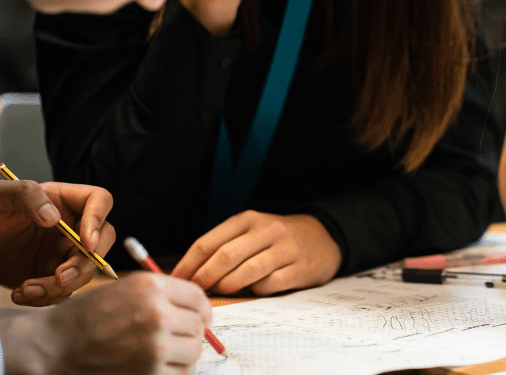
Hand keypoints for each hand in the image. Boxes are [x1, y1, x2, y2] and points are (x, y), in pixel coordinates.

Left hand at [0, 179, 114, 305]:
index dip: (98, 221)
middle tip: (60, 277)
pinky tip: (20, 293)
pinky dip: (44, 298)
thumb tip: (54, 218)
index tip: (86, 243)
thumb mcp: (7, 196)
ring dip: (58, 288)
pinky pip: (62, 291)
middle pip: (102, 241)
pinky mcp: (52, 274)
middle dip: (84, 263)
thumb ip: (30, 196)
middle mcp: (73, 226)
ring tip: (25, 289)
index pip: (100, 201)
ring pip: (83, 273)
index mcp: (67, 200)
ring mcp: (64, 251)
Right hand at [1, 271, 211, 374]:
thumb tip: (197, 309)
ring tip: (167, 350)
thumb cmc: (90, 313)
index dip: (201, 308)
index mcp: (152, 287)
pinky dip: (174, 371)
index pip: (198, 297)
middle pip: (198, 325)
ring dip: (185, 352)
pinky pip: (180, 374)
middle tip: (177, 334)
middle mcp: (157, 315)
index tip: (199, 315)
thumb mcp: (128, 288)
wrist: (56, 344)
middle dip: (191, 330)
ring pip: (193, 351)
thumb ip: (163, 294)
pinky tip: (158, 364)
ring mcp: (154, 348)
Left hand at [172, 210, 341, 295]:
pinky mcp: (299, 268)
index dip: (189, 264)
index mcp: (247, 219)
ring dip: (228, 286)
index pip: (209, 241)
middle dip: (205, 277)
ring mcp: (284, 248)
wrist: (321, 236)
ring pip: (247, 271)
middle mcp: (265, 230)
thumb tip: (191, 274)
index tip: (176, 281)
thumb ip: (224, 247)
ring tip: (220, 293)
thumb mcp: (250, 231)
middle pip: (226, 256)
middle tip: (195, 293)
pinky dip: (257, 291)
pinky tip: (253, 291)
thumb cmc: (275, 238)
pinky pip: (270, 285)